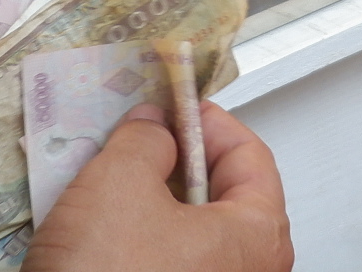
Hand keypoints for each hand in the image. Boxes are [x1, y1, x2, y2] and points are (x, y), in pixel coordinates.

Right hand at [26, 102, 291, 271]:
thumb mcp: (119, 182)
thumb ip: (144, 139)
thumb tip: (153, 127)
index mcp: (260, 235)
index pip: (250, 154)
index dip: (206, 121)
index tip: (173, 105)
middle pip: (223, 196)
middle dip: (177, 162)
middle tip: (140, 139)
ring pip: (190, 234)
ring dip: (152, 201)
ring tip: (110, 181)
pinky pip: (165, 263)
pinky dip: (139, 240)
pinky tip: (101, 230)